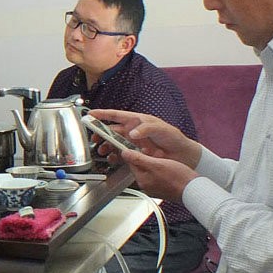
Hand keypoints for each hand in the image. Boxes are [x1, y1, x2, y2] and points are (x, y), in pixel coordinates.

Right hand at [87, 109, 202, 168]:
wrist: (182, 155)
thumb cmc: (174, 138)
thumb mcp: (162, 129)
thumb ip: (146, 128)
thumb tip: (132, 132)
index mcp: (137, 121)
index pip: (117, 115)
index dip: (103, 114)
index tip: (91, 114)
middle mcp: (133, 131)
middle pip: (112, 130)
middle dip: (100, 133)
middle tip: (94, 138)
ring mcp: (133, 143)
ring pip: (114, 143)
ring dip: (106, 146)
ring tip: (102, 150)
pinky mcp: (135, 154)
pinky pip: (121, 154)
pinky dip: (114, 156)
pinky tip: (112, 158)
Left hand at [118, 148, 198, 203]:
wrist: (193, 191)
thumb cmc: (178, 178)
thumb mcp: (157, 164)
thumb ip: (139, 159)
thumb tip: (125, 153)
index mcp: (142, 180)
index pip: (132, 163)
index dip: (134, 152)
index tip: (138, 145)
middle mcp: (146, 186)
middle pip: (140, 167)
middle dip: (146, 158)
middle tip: (155, 152)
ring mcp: (154, 188)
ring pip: (149, 171)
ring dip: (154, 164)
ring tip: (164, 159)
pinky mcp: (162, 189)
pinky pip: (157, 177)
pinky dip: (161, 170)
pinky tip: (169, 167)